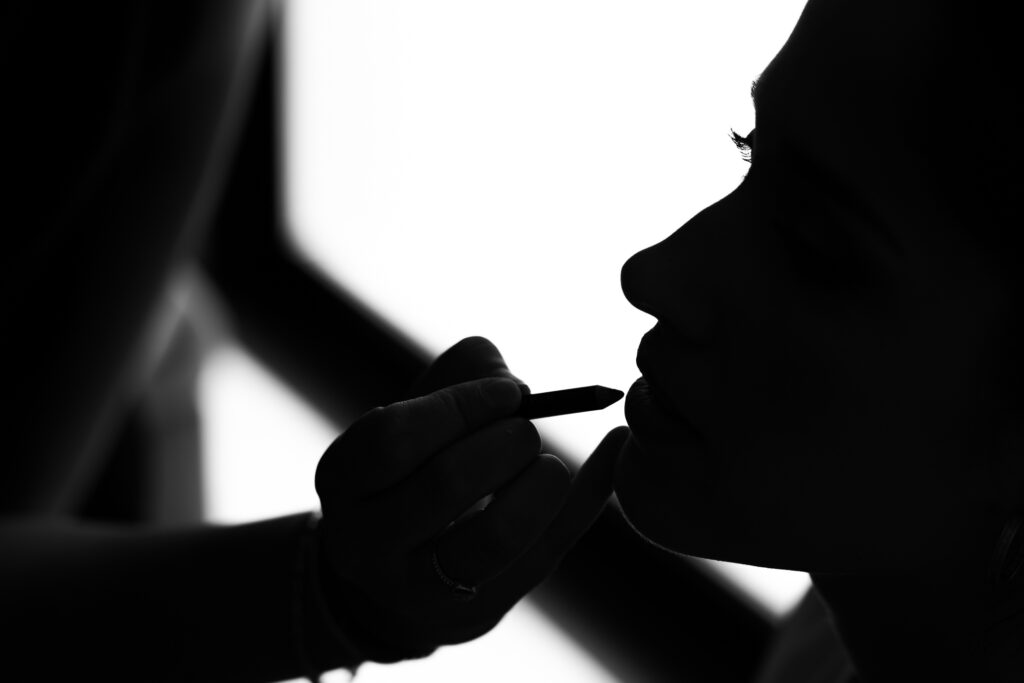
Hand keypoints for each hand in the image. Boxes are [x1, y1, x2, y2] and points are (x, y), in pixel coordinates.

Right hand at [313, 337, 629, 661]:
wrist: (395, 571)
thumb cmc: (411, 468)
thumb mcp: (412, 416)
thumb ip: (460, 375)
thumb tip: (517, 385)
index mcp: (343, 481)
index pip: (394, 440)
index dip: (460, 407)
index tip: (510, 392)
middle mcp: (367, 542)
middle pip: (444, 485)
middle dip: (504, 443)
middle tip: (527, 431)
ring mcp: (421, 588)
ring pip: (492, 540)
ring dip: (540, 486)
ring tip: (549, 465)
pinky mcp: (477, 612)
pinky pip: (545, 554)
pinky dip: (589, 499)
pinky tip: (614, 451)